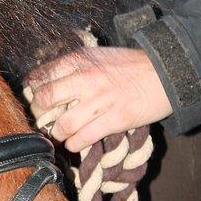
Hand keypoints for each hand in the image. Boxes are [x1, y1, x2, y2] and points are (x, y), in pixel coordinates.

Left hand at [24, 47, 172, 151]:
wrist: (166, 71)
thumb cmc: (131, 65)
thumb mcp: (98, 56)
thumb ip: (74, 66)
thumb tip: (48, 81)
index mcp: (79, 59)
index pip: (41, 76)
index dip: (33, 92)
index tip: (35, 101)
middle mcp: (85, 77)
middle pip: (45, 99)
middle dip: (41, 114)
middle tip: (45, 121)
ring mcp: (100, 100)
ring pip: (63, 124)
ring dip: (58, 134)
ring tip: (61, 135)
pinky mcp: (115, 119)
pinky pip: (84, 138)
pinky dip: (75, 144)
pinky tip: (76, 143)